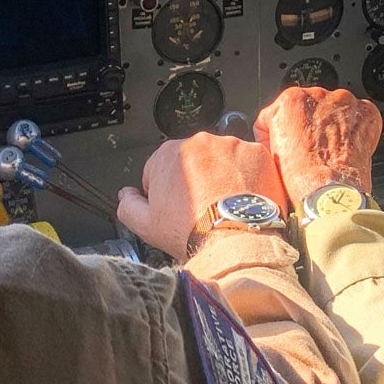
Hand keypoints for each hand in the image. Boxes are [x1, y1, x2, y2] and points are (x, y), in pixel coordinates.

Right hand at [117, 132, 289, 260]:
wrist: (233, 241)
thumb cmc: (190, 232)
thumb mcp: (146, 226)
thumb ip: (129, 206)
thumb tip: (126, 196)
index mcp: (167, 154)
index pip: (161, 166)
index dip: (166, 189)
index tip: (177, 205)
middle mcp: (199, 142)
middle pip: (193, 159)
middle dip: (196, 177)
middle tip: (202, 205)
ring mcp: (231, 145)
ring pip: (223, 158)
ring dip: (222, 174)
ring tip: (224, 203)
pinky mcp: (257, 153)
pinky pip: (249, 161)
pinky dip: (247, 175)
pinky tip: (243, 197)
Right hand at [254, 86, 382, 203]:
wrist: (330, 193)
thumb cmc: (302, 179)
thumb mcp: (271, 152)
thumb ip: (275, 134)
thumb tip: (282, 138)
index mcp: (290, 101)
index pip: (278, 112)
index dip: (277, 134)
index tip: (284, 146)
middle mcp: (318, 95)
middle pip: (308, 108)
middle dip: (307, 127)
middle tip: (308, 151)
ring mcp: (344, 103)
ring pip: (334, 111)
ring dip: (330, 127)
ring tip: (328, 152)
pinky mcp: (366, 114)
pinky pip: (358, 117)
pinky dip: (353, 130)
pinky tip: (345, 148)